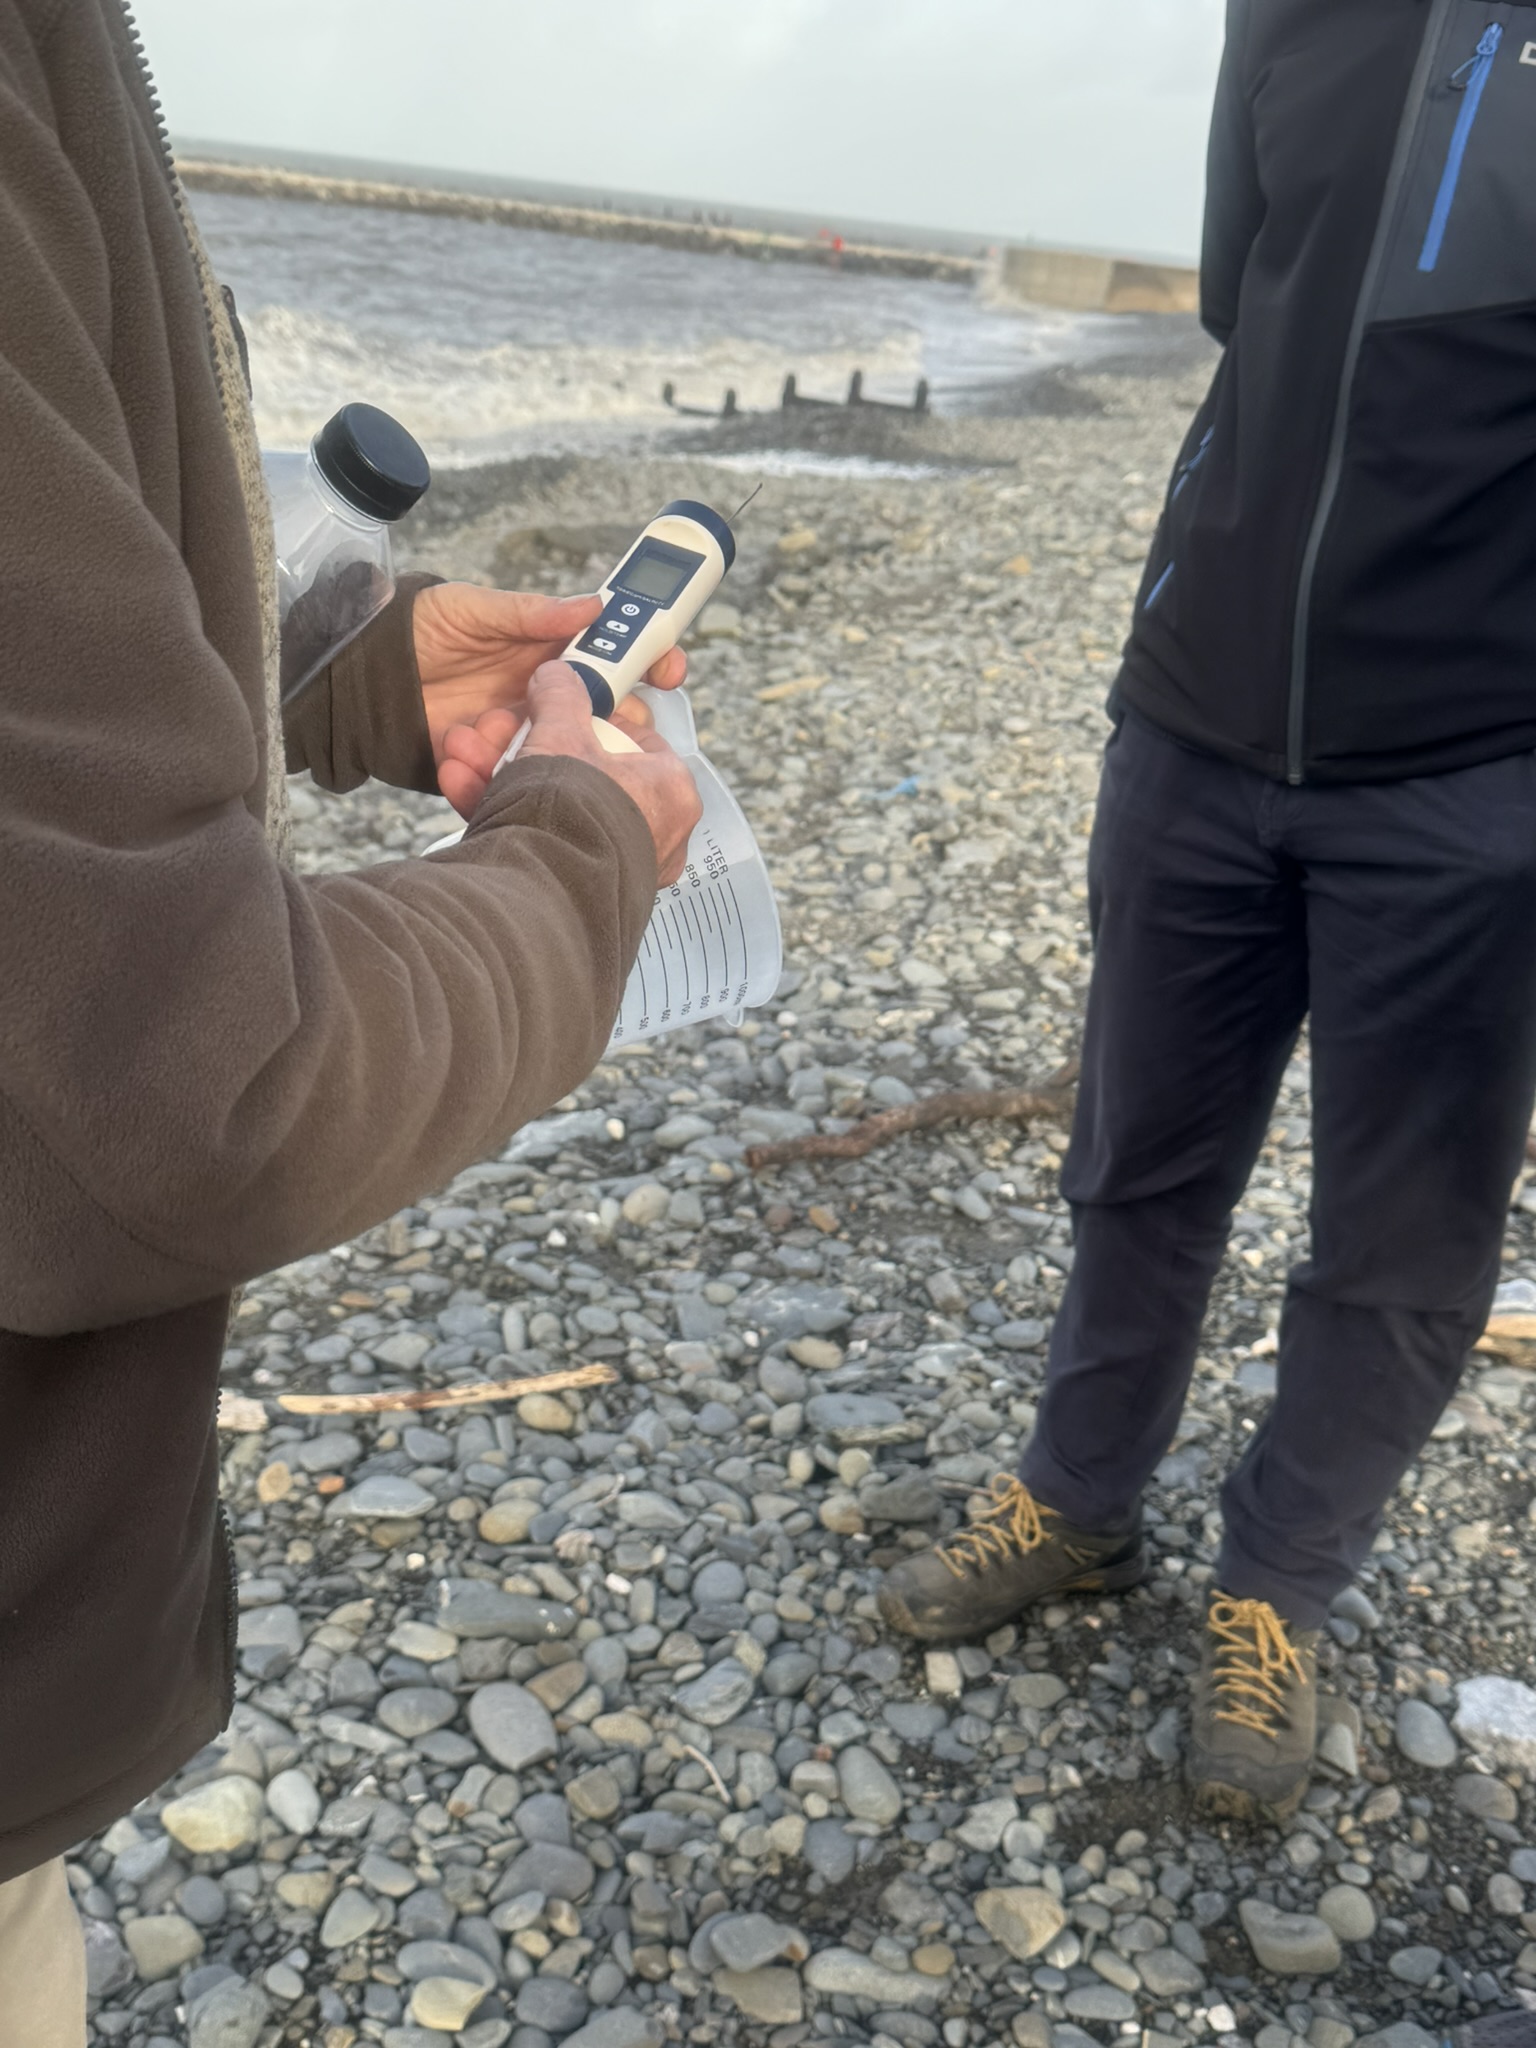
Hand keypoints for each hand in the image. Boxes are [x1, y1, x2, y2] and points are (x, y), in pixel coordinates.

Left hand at [412, 582, 686, 768]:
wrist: (366, 674)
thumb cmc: (419, 630)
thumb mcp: (474, 609)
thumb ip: (532, 614)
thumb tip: (593, 606)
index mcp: (553, 651)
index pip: (618, 658)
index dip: (651, 661)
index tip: (668, 668)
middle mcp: (550, 695)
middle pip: (609, 715)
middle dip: (613, 722)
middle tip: (592, 717)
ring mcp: (527, 733)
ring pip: (569, 753)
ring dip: (542, 746)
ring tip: (484, 724)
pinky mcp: (498, 766)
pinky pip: (519, 778)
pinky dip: (496, 769)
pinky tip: (463, 746)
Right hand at [446, 663, 701, 886]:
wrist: (545, 893)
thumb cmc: (574, 815)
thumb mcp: (562, 736)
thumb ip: (562, 697)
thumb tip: (558, 674)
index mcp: (672, 792)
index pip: (636, 742)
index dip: (589, 720)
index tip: (557, 711)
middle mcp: (655, 836)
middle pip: (585, 776)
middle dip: (528, 752)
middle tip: (495, 735)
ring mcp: (616, 867)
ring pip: (555, 808)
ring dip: (502, 779)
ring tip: (462, 758)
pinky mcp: (577, 890)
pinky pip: (540, 840)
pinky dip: (501, 815)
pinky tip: (461, 788)